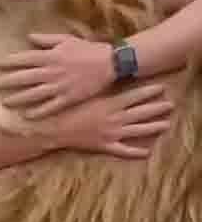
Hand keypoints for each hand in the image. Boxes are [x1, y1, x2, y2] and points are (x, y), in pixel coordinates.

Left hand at [0, 34, 114, 118]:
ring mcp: (60, 86)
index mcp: (50, 56)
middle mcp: (51, 72)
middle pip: (24, 77)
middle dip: (6, 82)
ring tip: (5, 102)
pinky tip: (27, 116)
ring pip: (34, 94)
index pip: (24, 59)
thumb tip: (28, 37)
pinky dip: (38, 112)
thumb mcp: (66, 39)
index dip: (8, 62)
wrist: (110, 62)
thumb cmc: (87, 49)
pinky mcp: (69, 98)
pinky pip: (50, 107)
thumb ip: (46, 39)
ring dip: (18, 98)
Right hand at [42, 83, 172, 157]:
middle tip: (170, 104)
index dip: (149, 91)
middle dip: (157, 108)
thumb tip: (100, 68)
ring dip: (153, 127)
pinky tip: (146, 152)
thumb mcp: (76, 90)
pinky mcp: (104, 146)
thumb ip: (90, 80)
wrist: (51, 128)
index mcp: (108, 104)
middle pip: (141, 112)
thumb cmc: (62, 107)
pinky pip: (123, 150)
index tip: (161, 87)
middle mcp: (114, 118)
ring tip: (166, 124)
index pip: (134, 96)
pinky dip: (136, 152)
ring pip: (138, 131)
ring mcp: (111, 133)